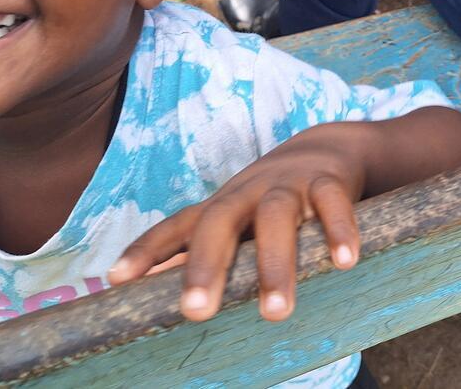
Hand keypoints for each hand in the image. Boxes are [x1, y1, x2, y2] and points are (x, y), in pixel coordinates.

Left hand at [108, 130, 364, 322]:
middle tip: (195, 311)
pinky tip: (344, 261)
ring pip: (276, 217)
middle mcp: (248, 192)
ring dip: (275, 263)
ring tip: (275, 313)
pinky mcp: (328, 181)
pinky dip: (338, 230)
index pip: (176, 226)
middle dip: (206, 265)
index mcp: (221, 206)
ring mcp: (288, 185)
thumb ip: (194, 250)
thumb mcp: (234, 220)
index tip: (115, 280)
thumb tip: (136, 286)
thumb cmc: (269, 199)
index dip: (146, 250)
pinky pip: (332, 203)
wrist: (328, 147)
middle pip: (220, 221)